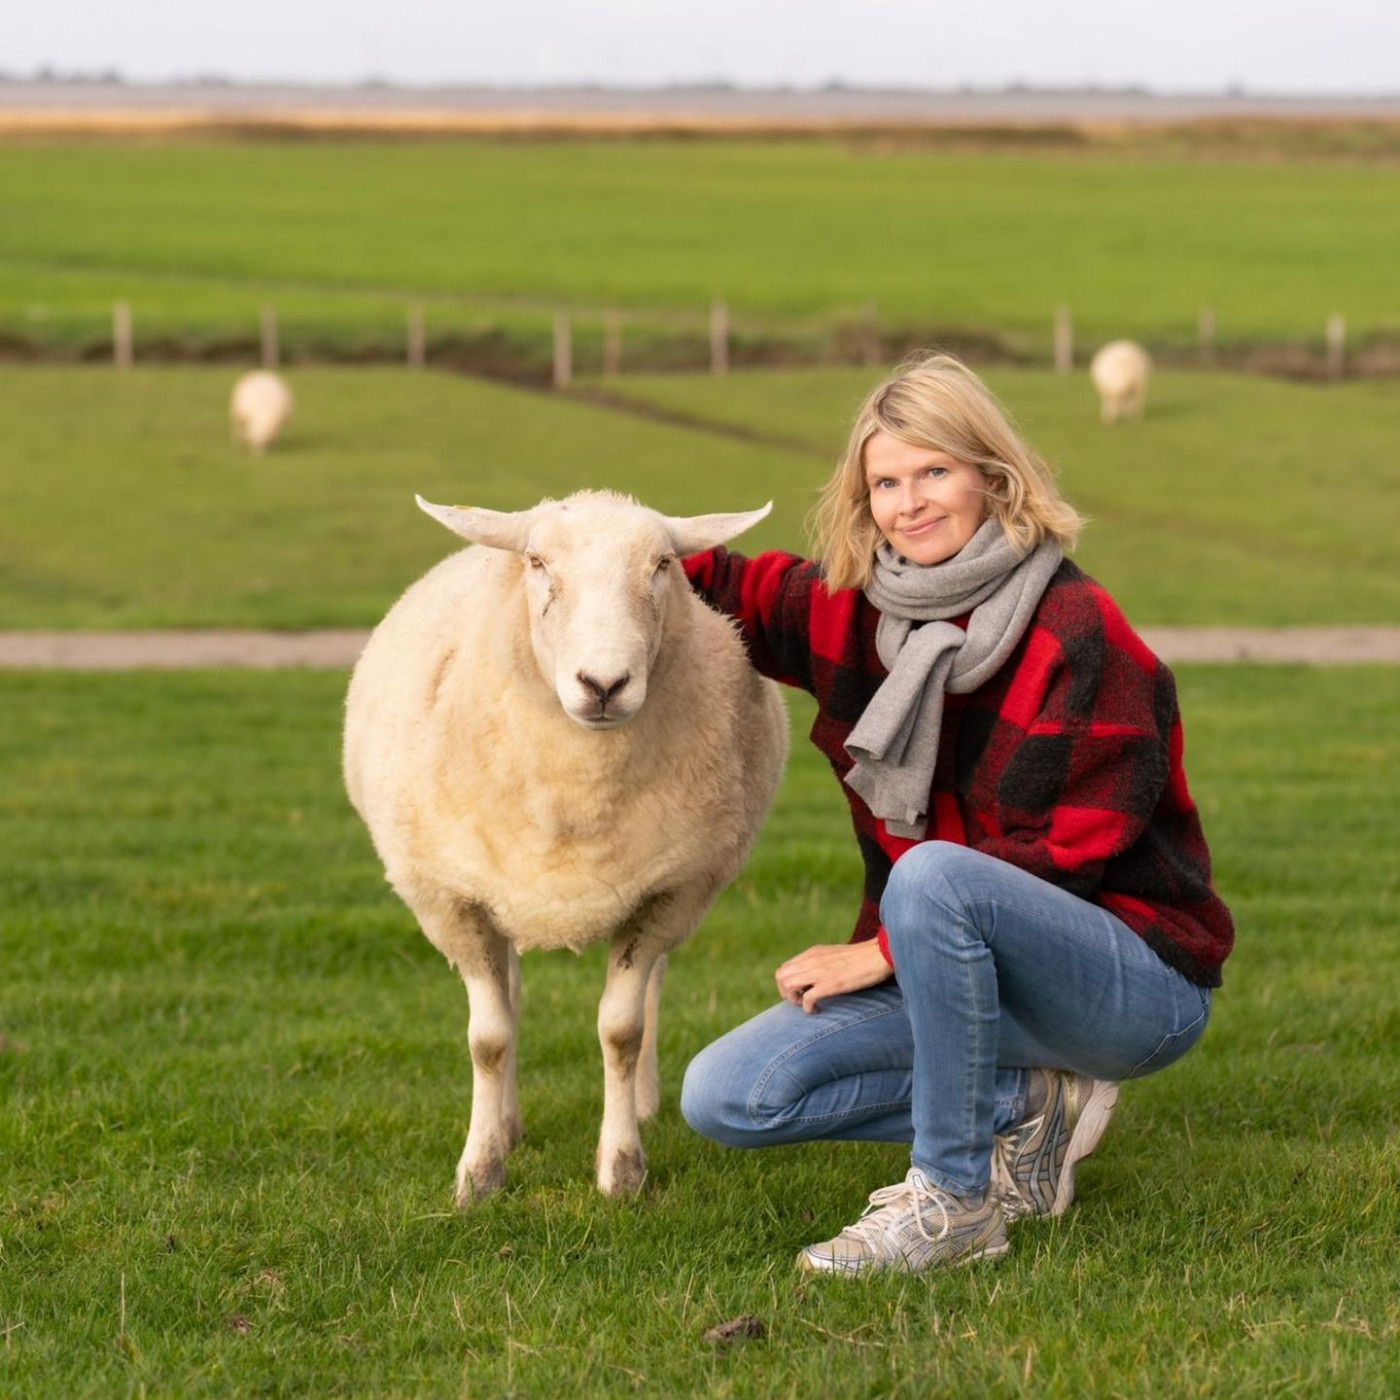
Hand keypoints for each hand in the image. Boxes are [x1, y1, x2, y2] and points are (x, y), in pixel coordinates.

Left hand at [774, 940, 892, 1013]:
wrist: (879, 954)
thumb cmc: (861, 957)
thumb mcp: (834, 955)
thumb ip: (821, 962)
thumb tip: (814, 977)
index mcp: (813, 953)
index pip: (784, 968)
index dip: (786, 984)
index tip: (799, 993)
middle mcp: (812, 960)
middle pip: (780, 976)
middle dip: (785, 993)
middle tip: (799, 1000)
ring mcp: (819, 971)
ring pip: (788, 985)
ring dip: (793, 1000)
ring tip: (807, 1005)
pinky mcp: (830, 984)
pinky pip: (806, 998)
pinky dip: (807, 1008)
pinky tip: (817, 1010)